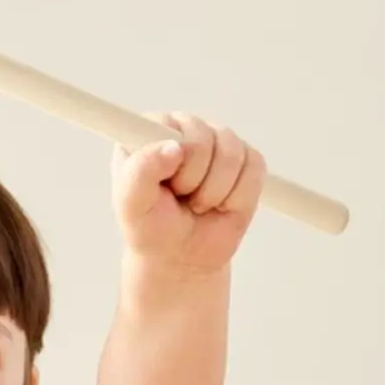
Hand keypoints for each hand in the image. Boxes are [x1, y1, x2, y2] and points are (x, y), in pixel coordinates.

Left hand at [111, 113, 266, 275]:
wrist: (179, 257)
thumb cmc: (150, 229)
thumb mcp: (131, 206)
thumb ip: (140, 172)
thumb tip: (174, 146)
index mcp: (148, 132)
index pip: (170, 127)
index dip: (175, 161)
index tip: (165, 186)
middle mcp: (184, 129)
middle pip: (204, 138)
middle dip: (194, 181)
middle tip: (180, 198)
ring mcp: (217, 141)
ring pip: (232, 153)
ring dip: (214, 192)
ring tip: (197, 204)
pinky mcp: (245, 159)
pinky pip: (254, 168)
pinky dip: (237, 197)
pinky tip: (219, 204)